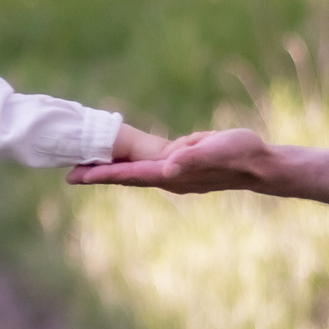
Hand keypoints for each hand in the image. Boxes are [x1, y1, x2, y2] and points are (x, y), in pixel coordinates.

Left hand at [67, 128, 273, 192]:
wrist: (260, 165)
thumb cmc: (240, 154)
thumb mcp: (216, 149)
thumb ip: (192, 157)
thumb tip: (166, 167)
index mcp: (171, 174)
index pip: (129, 175)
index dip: (103, 174)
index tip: (78, 175)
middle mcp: (168, 178)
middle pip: (126, 178)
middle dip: (98, 176)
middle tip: (69, 175)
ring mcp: (175, 175)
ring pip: (135, 174)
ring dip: (111, 172)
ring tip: (87, 169)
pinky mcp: (182, 168)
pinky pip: (148, 168)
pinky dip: (130, 166)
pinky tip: (123, 163)